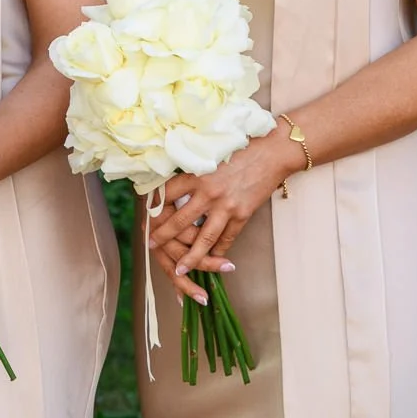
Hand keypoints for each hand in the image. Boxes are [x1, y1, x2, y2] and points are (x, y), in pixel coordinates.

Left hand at [146, 136, 297, 302]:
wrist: (273, 152)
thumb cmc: (240, 148)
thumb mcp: (210, 155)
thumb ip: (194, 171)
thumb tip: (176, 185)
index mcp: (196, 175)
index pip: (166, 194)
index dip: (153, 205)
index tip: (144, 213)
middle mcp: (208, 193)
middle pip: (179, 221)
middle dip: (163, 236)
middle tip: (151, 245)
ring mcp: (225, 206)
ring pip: (203, 238)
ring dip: (191, 257)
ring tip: (181, 269)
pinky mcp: (242, 214)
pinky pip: (227, 238)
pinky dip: (219, 251)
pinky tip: (213, 259)